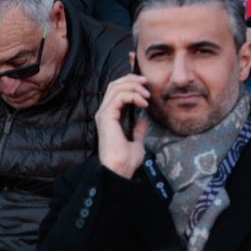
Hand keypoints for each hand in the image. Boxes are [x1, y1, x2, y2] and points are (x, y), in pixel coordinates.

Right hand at [93, 58, 149, 179]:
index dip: (130, 84)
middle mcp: (104, 113)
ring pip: (116, 87)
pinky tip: (143, 103)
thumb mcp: (136, 142)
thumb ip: (137, 130)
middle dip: (131, 79)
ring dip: (134, 86)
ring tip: (147, 95)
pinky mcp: (106, 116)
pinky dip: (133, 95)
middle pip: (114, 85)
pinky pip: (119, 97)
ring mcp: (103, 114)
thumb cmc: (125, 161)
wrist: (120, 170)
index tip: (145, 87)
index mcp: (109, 117)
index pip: (116, 92)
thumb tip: (142, 120)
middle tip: (146, 82)